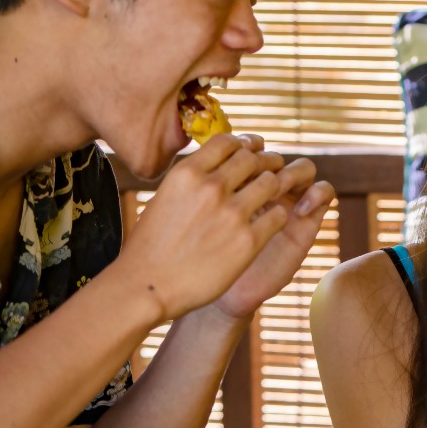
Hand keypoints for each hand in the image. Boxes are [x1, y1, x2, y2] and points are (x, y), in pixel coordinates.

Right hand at [115, 134, 308, 320]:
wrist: (148, 286)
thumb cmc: (151, 245)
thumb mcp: (165, 197)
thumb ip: (191, 179)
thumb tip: (215, 164)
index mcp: (187, 174)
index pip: (227, 142)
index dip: (243, 145)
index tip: (251, 151)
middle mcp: (210, 188)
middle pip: (252, 159)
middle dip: (264, 162)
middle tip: (271, 170)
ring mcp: (232, 214)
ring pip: (271, 183)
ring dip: (275, 187)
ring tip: (273, 196)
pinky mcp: (248, 240)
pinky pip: (278, 216)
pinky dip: (277, 216)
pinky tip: (270, 222)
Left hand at [213, 138, 335, 319]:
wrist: (225, 296)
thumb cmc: (203, 260)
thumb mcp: (197, 219)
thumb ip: (203, 188)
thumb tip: (200, 155)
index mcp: (238, 183)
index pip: (250, 149)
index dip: (244, 149)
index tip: (230, 165)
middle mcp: (265, 190)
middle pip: (276, 155)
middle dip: (267, 161)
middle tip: (254, 178)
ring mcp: (289, 202)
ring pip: (303, 168)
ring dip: (293, 174)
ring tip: (278, 190)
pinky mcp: (309, 221)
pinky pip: (324, 192)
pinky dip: (317, 192)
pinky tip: (300, 209)